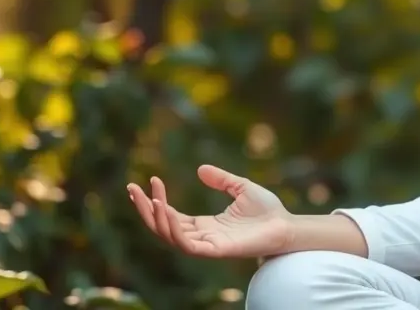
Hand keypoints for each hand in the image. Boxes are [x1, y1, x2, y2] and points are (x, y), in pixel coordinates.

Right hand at [127, 165, 293, 258]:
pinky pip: (188, 244)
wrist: (286, 225)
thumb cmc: (267, 210)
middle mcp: (202, 236)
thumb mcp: (240, 187)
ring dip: (157, 218)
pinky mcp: (216, 250)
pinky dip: (175, 229)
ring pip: (170, 237)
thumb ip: (221, 179)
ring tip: (152, 198)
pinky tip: (168, 211)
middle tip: (132, 189)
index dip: (157, 201)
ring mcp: (208, 245)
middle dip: (145, 210)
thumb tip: (200, 169)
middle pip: (163, 227)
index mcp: (205, 224)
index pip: (171, 215)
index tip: (149, 180)